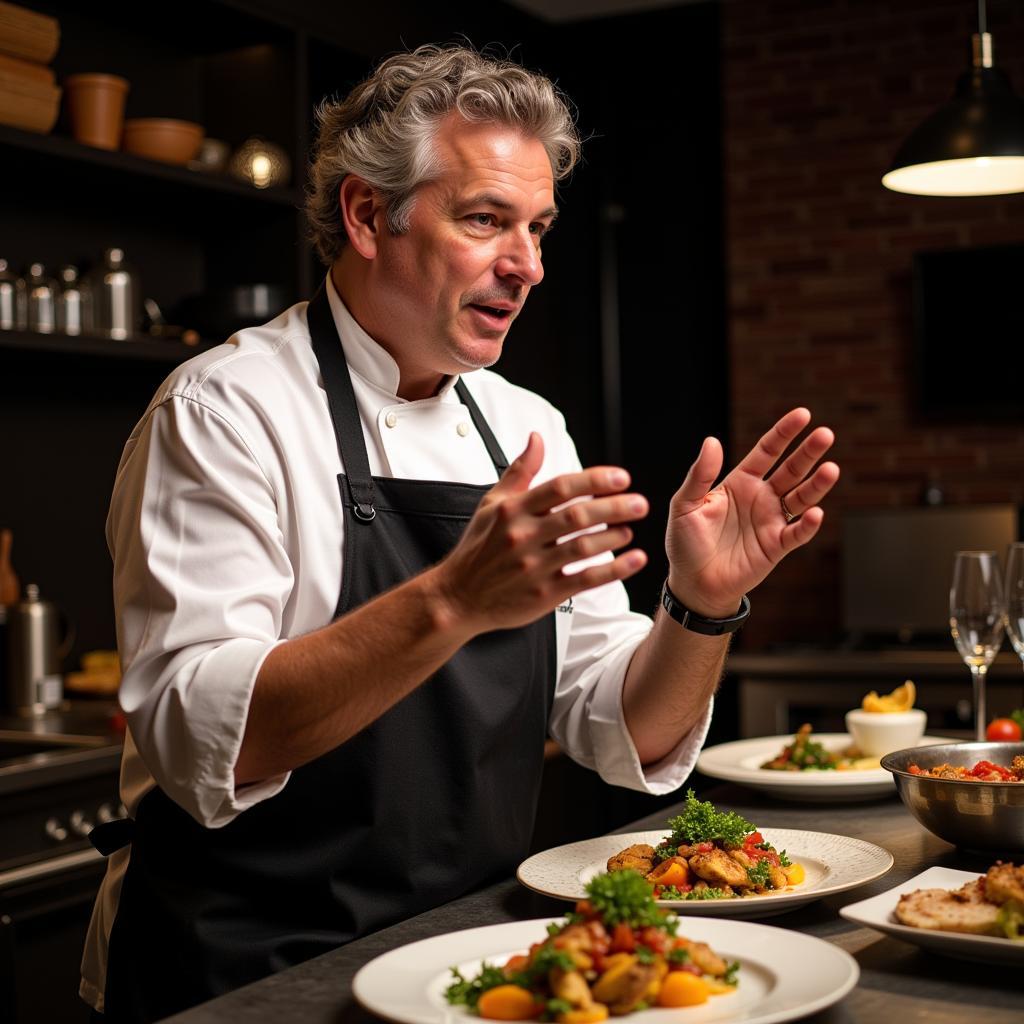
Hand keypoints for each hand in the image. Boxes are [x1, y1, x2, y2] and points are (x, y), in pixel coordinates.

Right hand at [434, 433, 648, 633]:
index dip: (594, 480)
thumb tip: (536, 439)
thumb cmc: (477, 550)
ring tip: (629, 530)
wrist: (458, 598)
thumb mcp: (492, 504)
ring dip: (613, 537)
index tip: (620, 478)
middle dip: (614, 507)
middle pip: (577, 516)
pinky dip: (613, 570)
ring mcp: (535, 567)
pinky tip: (632, 561)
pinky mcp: (544, 594)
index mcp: (514, 511)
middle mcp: (524, 537)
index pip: (560, 487)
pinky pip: (585, 580)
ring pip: (584, 548)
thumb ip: (520, 471)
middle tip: (639, 503)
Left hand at [665, 408, 838, 616]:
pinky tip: (814, 513)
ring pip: (801, 498)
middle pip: (791, 470)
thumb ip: (700, 475)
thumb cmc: (685, 542)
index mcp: (740, 482)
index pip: (767, 452)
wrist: (692, 582)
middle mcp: (760, 498)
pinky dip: (807, 525)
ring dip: (816, 485)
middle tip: (826, 434)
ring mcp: (771, 521)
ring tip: (831, 469)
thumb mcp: (684, 504)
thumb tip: (711, 440)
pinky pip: (796, 534)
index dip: (784, 433)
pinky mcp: (776, 547)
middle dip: (808, 453)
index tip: (803, 414)